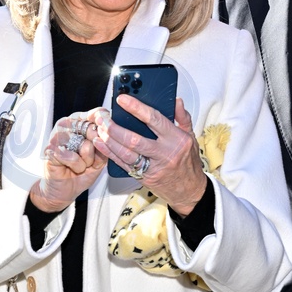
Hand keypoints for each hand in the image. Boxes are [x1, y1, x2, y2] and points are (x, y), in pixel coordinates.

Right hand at [29, 108, 107, 212]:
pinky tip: (71, 168)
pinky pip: (73, 157)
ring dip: (86, 161)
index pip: (96, 114)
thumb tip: (109, 132)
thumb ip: (105, 144)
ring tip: (80, 165)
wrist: (64, 191)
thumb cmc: (81, 173)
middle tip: (90, 159)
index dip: (105, 122)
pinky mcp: (50, 150)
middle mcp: (66, 126)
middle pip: (92, 129)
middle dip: (96, 149)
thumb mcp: (100, 158)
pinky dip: (77, 166)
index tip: (108, 131)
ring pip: (84, 145)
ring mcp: (57, 137)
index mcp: (79, 123)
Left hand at [94, 96, 206, 216]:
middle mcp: (164, 153)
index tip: (123, 100)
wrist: (189, 191)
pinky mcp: (143, 177)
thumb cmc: (188, 163)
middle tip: (104, 118)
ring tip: (99, 128)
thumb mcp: (191, 137)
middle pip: (135, 139)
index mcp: (176, 140)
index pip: (154, 120)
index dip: (136, 108)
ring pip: (126, 153)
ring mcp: (153, 167)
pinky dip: (110, 153)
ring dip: (109, 140)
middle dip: (115, 128)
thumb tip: (176, 101)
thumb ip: (182, 117)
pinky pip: (123, 164)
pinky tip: (101, 143)